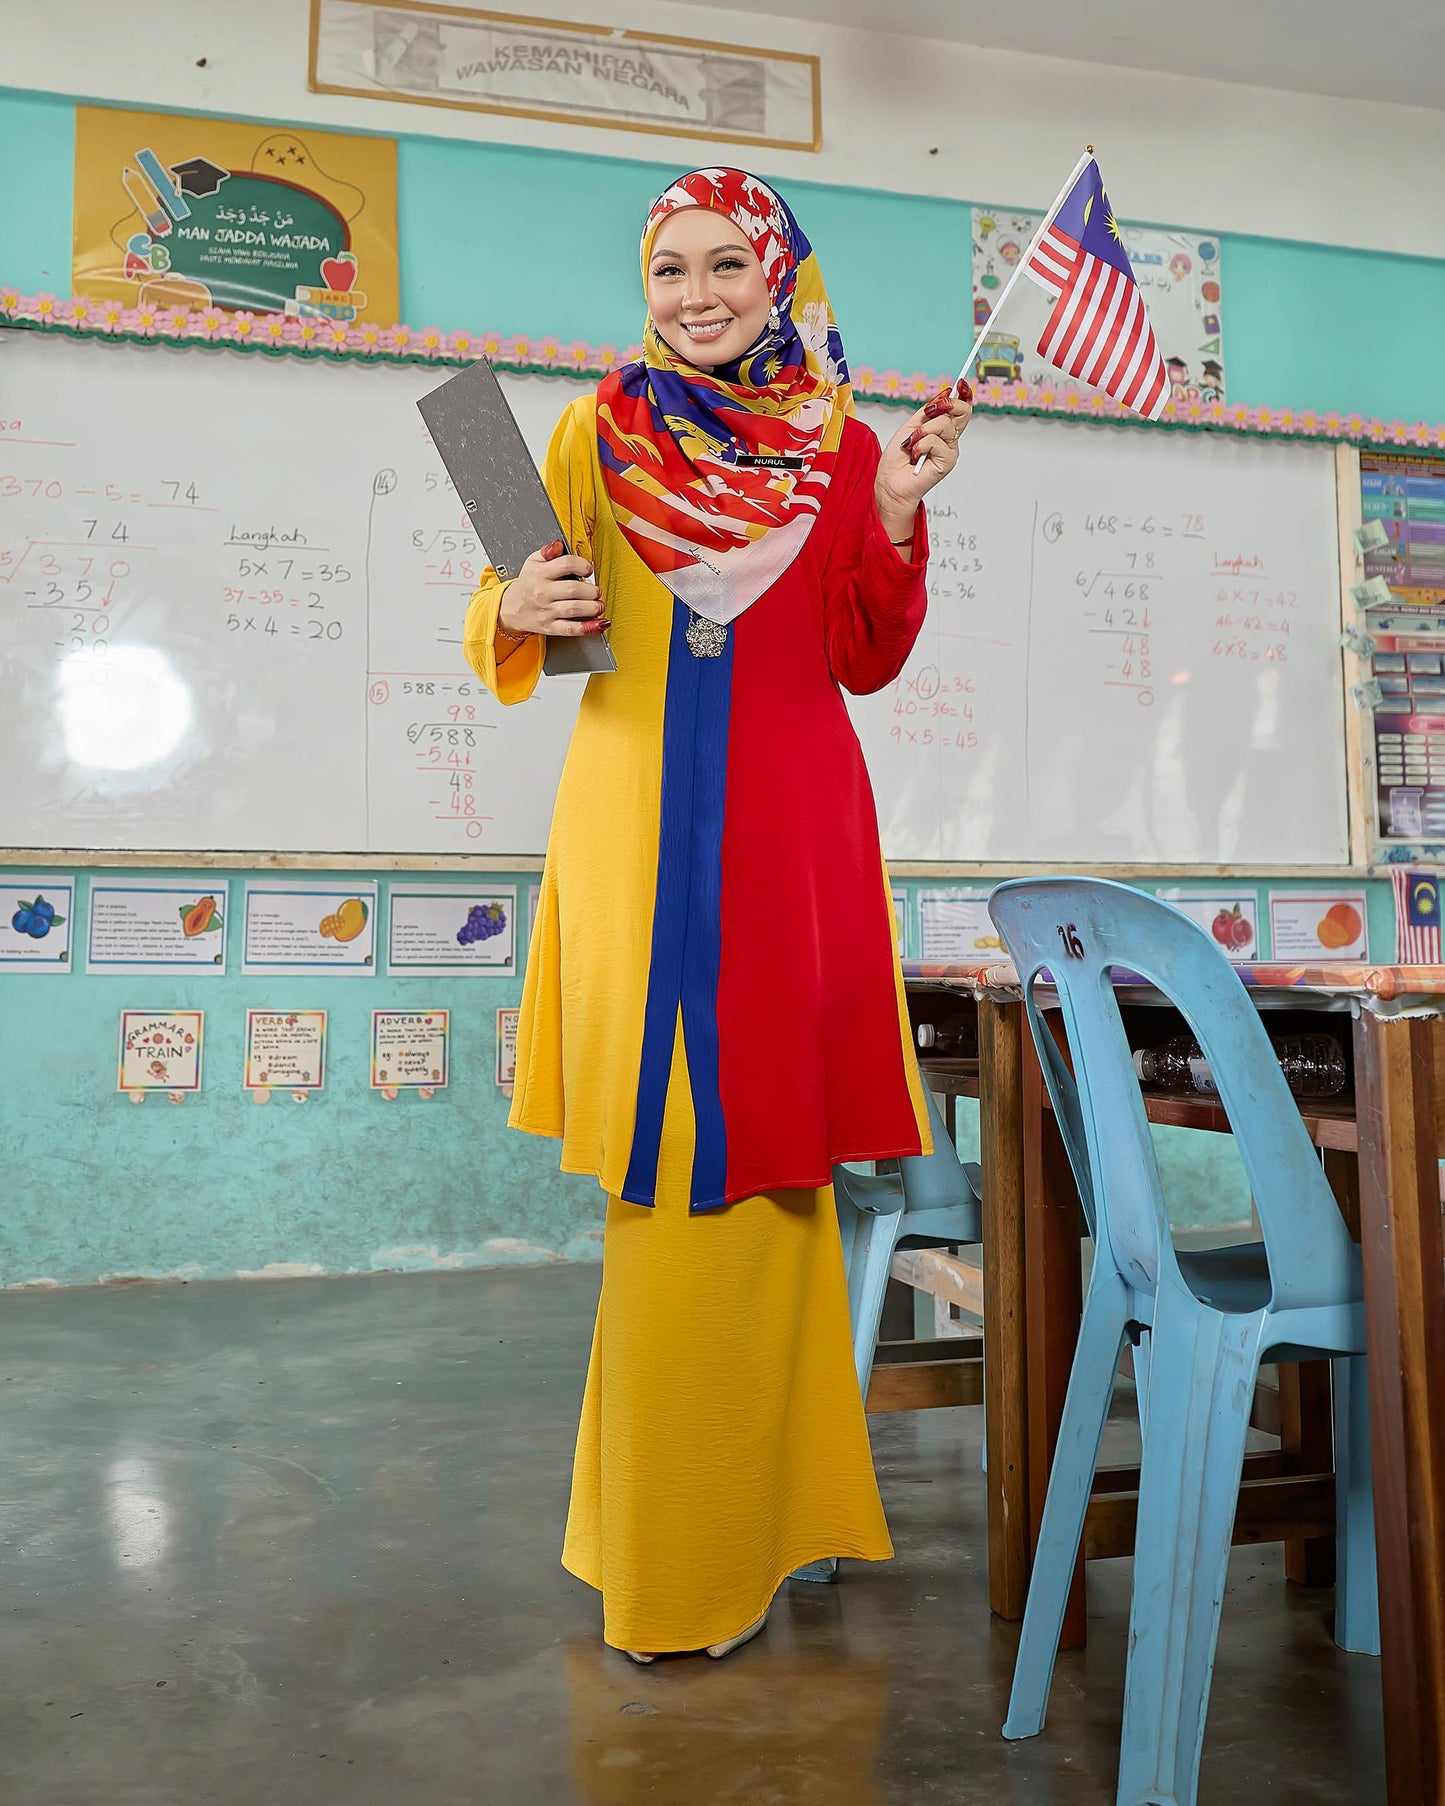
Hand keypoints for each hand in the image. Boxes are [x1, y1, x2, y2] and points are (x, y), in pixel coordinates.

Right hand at [498, 539, 607, 637]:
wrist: (510, 609)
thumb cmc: (527, 585)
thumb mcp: (532, 562)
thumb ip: (547, 552)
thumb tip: (559, 544)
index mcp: (540, 574)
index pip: (567, 564)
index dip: (583, 565)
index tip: (588, 569)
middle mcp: (543, 592)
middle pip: (574, 589)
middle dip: (591, 590)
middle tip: (596, 591)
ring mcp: (547, 611)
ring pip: (574, 609)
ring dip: (593, 607)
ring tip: (598, 605)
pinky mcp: (550, 627)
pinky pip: (571, 629)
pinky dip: (588, 627)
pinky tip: (599, 623)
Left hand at [874, 379, 974, 541]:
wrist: (890, 482)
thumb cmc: (898, 459)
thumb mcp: (911, 425)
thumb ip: (928, 411)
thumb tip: (944, 392)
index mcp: (942, 429)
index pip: (961, 408)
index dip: (964, 395)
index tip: (961, 384)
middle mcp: (949, 438)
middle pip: (963, 412)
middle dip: (947, 404)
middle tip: (930, 411)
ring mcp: (950, 450)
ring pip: (944, 424)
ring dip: (922, 431)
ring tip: (912, 444)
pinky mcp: (947, 462)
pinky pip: (935, 441)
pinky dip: (920, 445)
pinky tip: (915, 456)